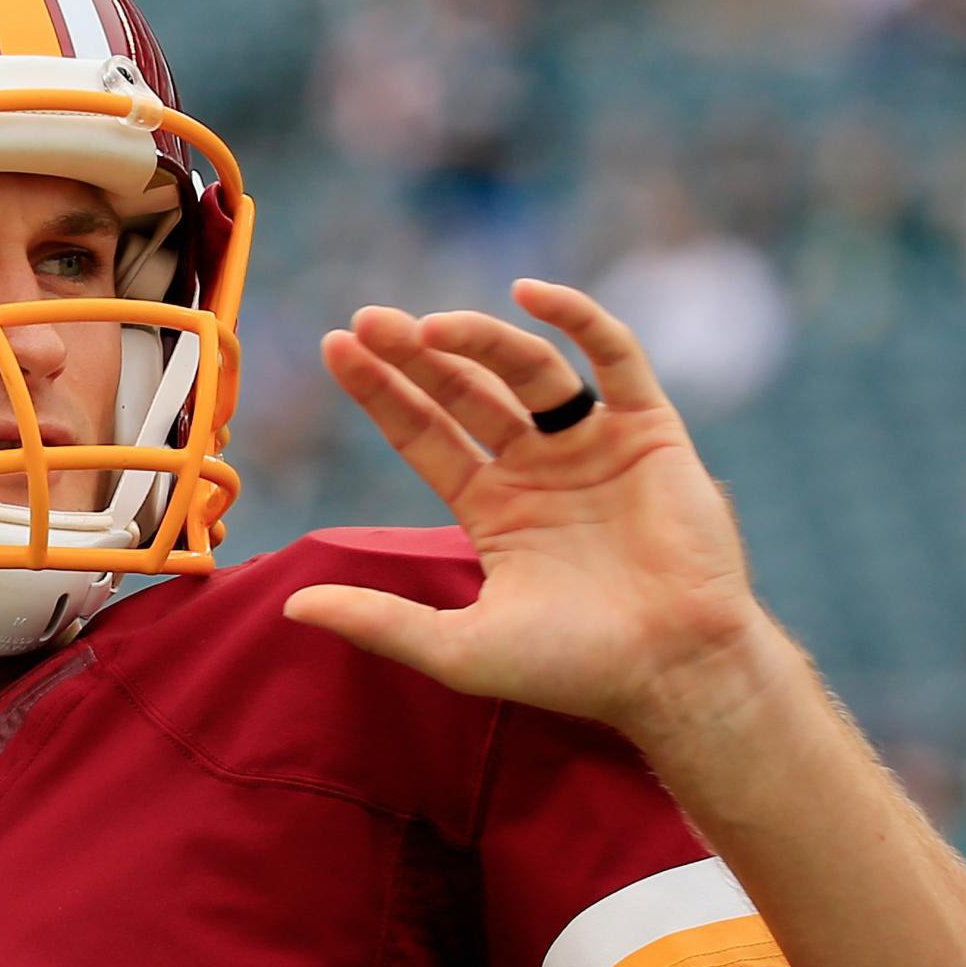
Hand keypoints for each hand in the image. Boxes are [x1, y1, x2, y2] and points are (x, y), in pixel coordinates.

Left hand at [284, 280, 782, 743]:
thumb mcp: (457, 649)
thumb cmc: (571, 669)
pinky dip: (578, 319)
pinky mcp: (650, 431)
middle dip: (415, 355)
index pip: (425, 434)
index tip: (335, 347)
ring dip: (479, 339)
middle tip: (367, 321)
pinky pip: (616, 358)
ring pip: (529, 369)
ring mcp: (593, 446)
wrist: (674, 671)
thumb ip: (378, 622)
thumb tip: (291, 608)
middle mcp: (538, 469)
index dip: (381, 392)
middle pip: (465, 392)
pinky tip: (531, 295)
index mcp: (494, 509)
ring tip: (428, 329)